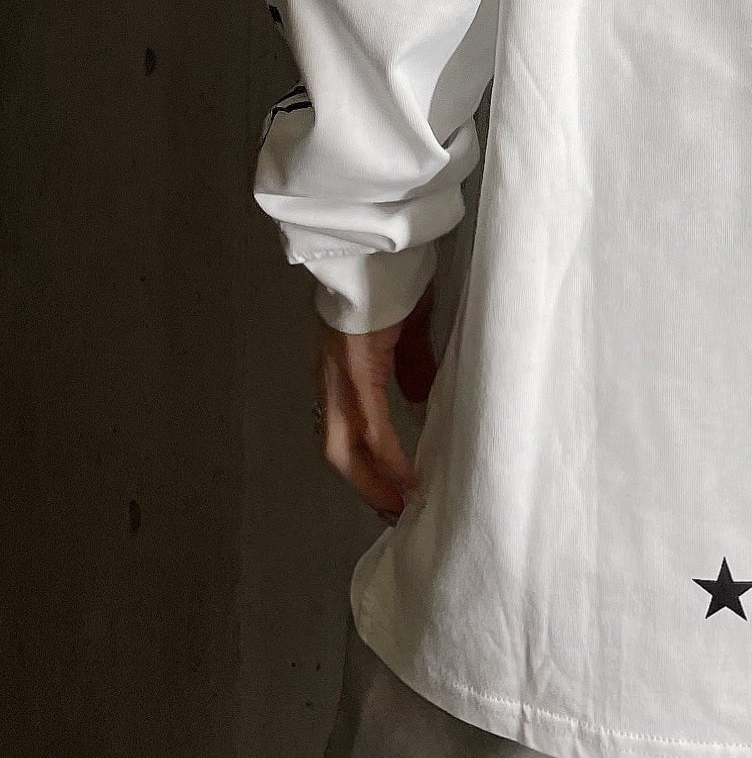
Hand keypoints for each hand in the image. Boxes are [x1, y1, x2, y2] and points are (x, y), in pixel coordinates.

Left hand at [313, 279, 441, 520]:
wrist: (381, 245)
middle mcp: (330, 378)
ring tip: (402, 505)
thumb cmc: (394, 277)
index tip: (389, 491)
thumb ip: (408, 367)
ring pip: (345, 445)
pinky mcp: (357, 368)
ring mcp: (338, 374)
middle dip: (367, 486)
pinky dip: (389, 458)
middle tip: (396, 512)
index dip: (363, 465)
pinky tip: (409, 478)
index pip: (342, 429)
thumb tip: (416, 403)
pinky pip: (371, 426)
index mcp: (338, 368)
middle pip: (338, 449)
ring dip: (374, 481)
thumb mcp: (405, 330)